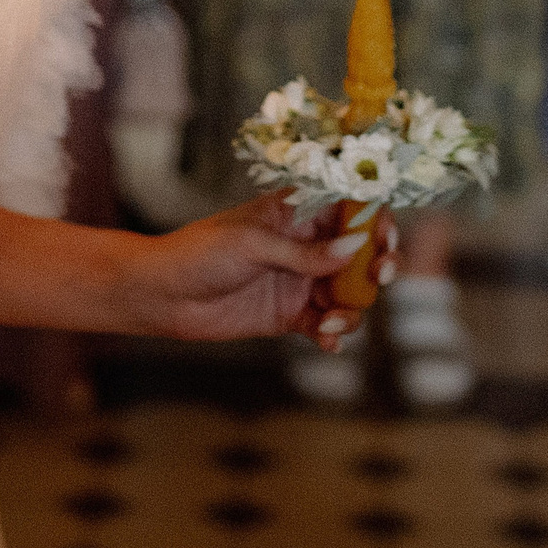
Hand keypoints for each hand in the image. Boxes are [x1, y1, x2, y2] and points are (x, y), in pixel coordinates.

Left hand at [121, 193, 395, 345]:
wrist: (163, 296)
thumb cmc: (199, 254)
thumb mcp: (252, 245)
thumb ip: (305, 252)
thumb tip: (355, 247)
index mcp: (296, 212)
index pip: (349, 206)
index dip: (374, 218)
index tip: (384, 238)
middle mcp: (305, 245)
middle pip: (360, 252)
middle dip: (377, 264)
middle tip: (379, 278)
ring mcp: (300, 280)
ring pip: (348, 292)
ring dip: (353, 307)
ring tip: (331, 321)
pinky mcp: (291, 314)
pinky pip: (327, 323)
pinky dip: (335, 333)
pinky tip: (327, 341)